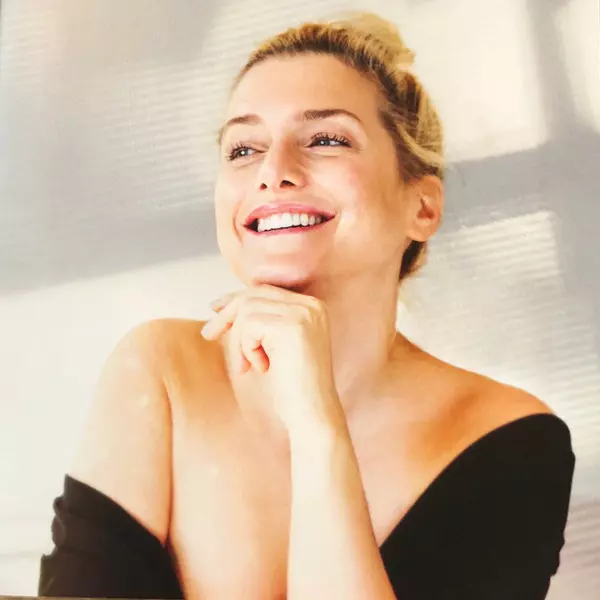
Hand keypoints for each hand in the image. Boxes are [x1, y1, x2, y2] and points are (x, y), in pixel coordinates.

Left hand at [201, 284, 341, 430]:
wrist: (313, 414)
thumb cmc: (293, 387)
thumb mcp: (277, 347)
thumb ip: (262, 322)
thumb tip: (223, 305)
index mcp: (313, 308)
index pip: (266, 291)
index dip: (236, 299)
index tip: (214, 309)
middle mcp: (312, 305)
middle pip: (254, 295)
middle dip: (227, 315)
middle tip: (208, 334)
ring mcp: (304, 314)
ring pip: (248, 311)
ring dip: (240, 342)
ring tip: (248, 366)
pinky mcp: (292, 326)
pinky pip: (250, 326)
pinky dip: (246, 349)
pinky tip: (260, 368)